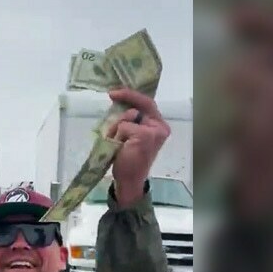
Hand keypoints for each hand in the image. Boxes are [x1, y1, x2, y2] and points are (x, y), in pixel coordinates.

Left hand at [106, 88, 170, 205]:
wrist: (129, 179)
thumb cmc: (128, 158)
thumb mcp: (129, 135)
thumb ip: (130, 120)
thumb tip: (120, 104)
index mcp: (158, 125)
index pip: (147, 104)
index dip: (132, 95)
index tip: (115, 92)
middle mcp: (160, 126)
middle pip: (139, 105)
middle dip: (125, 99)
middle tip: (112, 93)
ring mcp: (154, 131)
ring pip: (126, 118)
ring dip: (116, 128)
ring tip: (117, 143)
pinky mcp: (145, 135)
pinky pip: (123, 126)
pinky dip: (116, 135)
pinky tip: (119, 147)